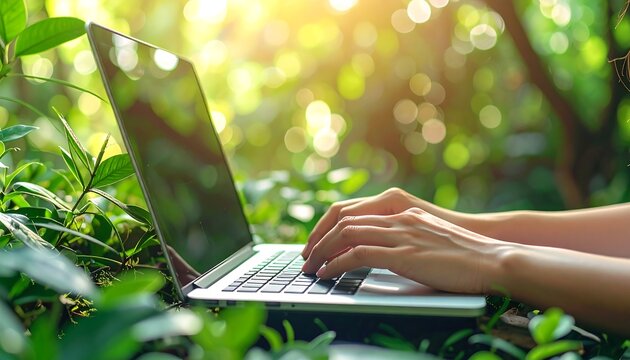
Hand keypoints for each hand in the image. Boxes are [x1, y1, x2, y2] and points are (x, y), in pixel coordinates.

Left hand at [301, 207, 504, 293]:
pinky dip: (336, 264)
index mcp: (403, 212)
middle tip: (306, 257)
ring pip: (346, 235)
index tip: (317, 243)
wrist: (493, 259)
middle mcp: (398, 218)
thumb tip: (385, 251)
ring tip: (310, 267)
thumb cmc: (466, 256)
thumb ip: (406, 238)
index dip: (329, 227)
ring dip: (321, 251)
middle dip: (318, 238)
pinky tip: (327, 274)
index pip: (354, 212)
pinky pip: (357, 255)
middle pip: (344, 220)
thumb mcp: (430, 239)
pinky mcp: (404, 254)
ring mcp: (401, 234)